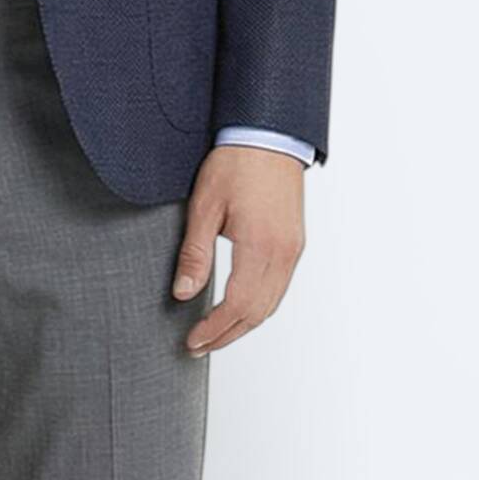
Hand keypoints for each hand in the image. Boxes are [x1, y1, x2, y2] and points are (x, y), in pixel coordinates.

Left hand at [171, 144, 305, 355]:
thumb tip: (183, 293)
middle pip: (257, 313)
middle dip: (227, 334)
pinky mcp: (295, 243)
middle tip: (200, 345)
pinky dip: (259, 305)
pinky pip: (280, 287)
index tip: (193, 340)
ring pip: (271, 304)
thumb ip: (195, 253)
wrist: (268, 134)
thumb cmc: (236, 162)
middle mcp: (282, 254)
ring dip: (244, 324)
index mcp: (259, 247)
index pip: (237, 307)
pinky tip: (241, 306)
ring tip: (217, 332)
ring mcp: (293, 250)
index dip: (214, 329)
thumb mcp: (204, 206)